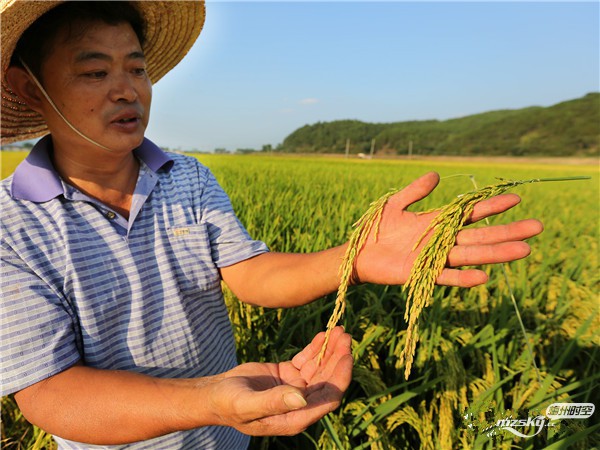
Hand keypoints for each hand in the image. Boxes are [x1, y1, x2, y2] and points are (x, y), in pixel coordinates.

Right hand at [207, 327, 351, 435]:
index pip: (328, 398)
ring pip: (320, 368)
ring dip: (330, 351)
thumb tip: (302, 398)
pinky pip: (307, 360)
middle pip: (328, 380)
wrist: (214, 394)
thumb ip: (274, 402)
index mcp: (295, 418)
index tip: (346, 356)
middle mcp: (300, 404)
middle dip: (338, 358)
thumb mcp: (248, 404)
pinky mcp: (289, 374)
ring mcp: (296, 388)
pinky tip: (323, 334)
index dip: (340, 378)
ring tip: (338, 330)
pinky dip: (315, 348)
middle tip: (344, 335)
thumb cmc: (228, 404)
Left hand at [354, 172, 543, 286]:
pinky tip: (484, 277)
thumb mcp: (395, 204)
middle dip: (507, 231)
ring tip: (524, 250)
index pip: (471, 213)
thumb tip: (436, 174)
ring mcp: (434, 258)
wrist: (357, 254)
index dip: (492, 206)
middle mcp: (441, 241)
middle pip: (480, 235)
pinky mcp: (421, 274)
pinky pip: (447, 277)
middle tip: (537, 226)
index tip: (516, 199)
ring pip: (471, 255)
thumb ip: (415, 191)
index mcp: (437, 223)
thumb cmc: (374, 229)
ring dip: (496, 254)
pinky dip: (463, 278)